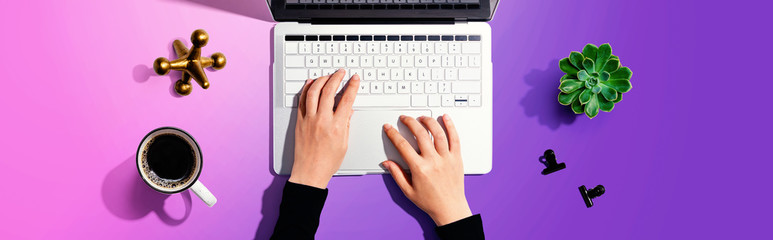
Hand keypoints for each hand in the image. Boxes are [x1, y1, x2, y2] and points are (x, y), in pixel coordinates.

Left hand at [290, 69, 359, 188]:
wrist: (309, 173)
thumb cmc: (327, 162)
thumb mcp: (344, 143)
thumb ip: (347, 124)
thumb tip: (348, 110)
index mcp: (337, 126)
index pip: (346, 99)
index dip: (352, 86)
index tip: (355, 79)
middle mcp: (322, 120)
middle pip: (329, 91)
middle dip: (337, 78)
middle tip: (341, 72)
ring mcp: (309, 120)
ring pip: (313, 92)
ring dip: (321, 80)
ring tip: (327, 76)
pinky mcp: (299, 121)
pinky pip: (302, 100)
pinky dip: (306, 89)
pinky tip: (311, 83)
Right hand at [381, 115, 471, 225]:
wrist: (450, 208)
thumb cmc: (430, 201)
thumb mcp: (408, 191)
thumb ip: (397, 174)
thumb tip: (387, 162)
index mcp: (420, 169)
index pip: (403, 145)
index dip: (393, 134)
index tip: (389, 128)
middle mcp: (433, 161)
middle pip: (420, 134)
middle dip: (409, 122)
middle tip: (404, 118)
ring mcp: (446, 158)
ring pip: (438, 133)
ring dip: (428, 121)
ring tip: (421, 117)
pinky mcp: (457, 158)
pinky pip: (455, 138)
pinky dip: (450, 126)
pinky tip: (445, 117)